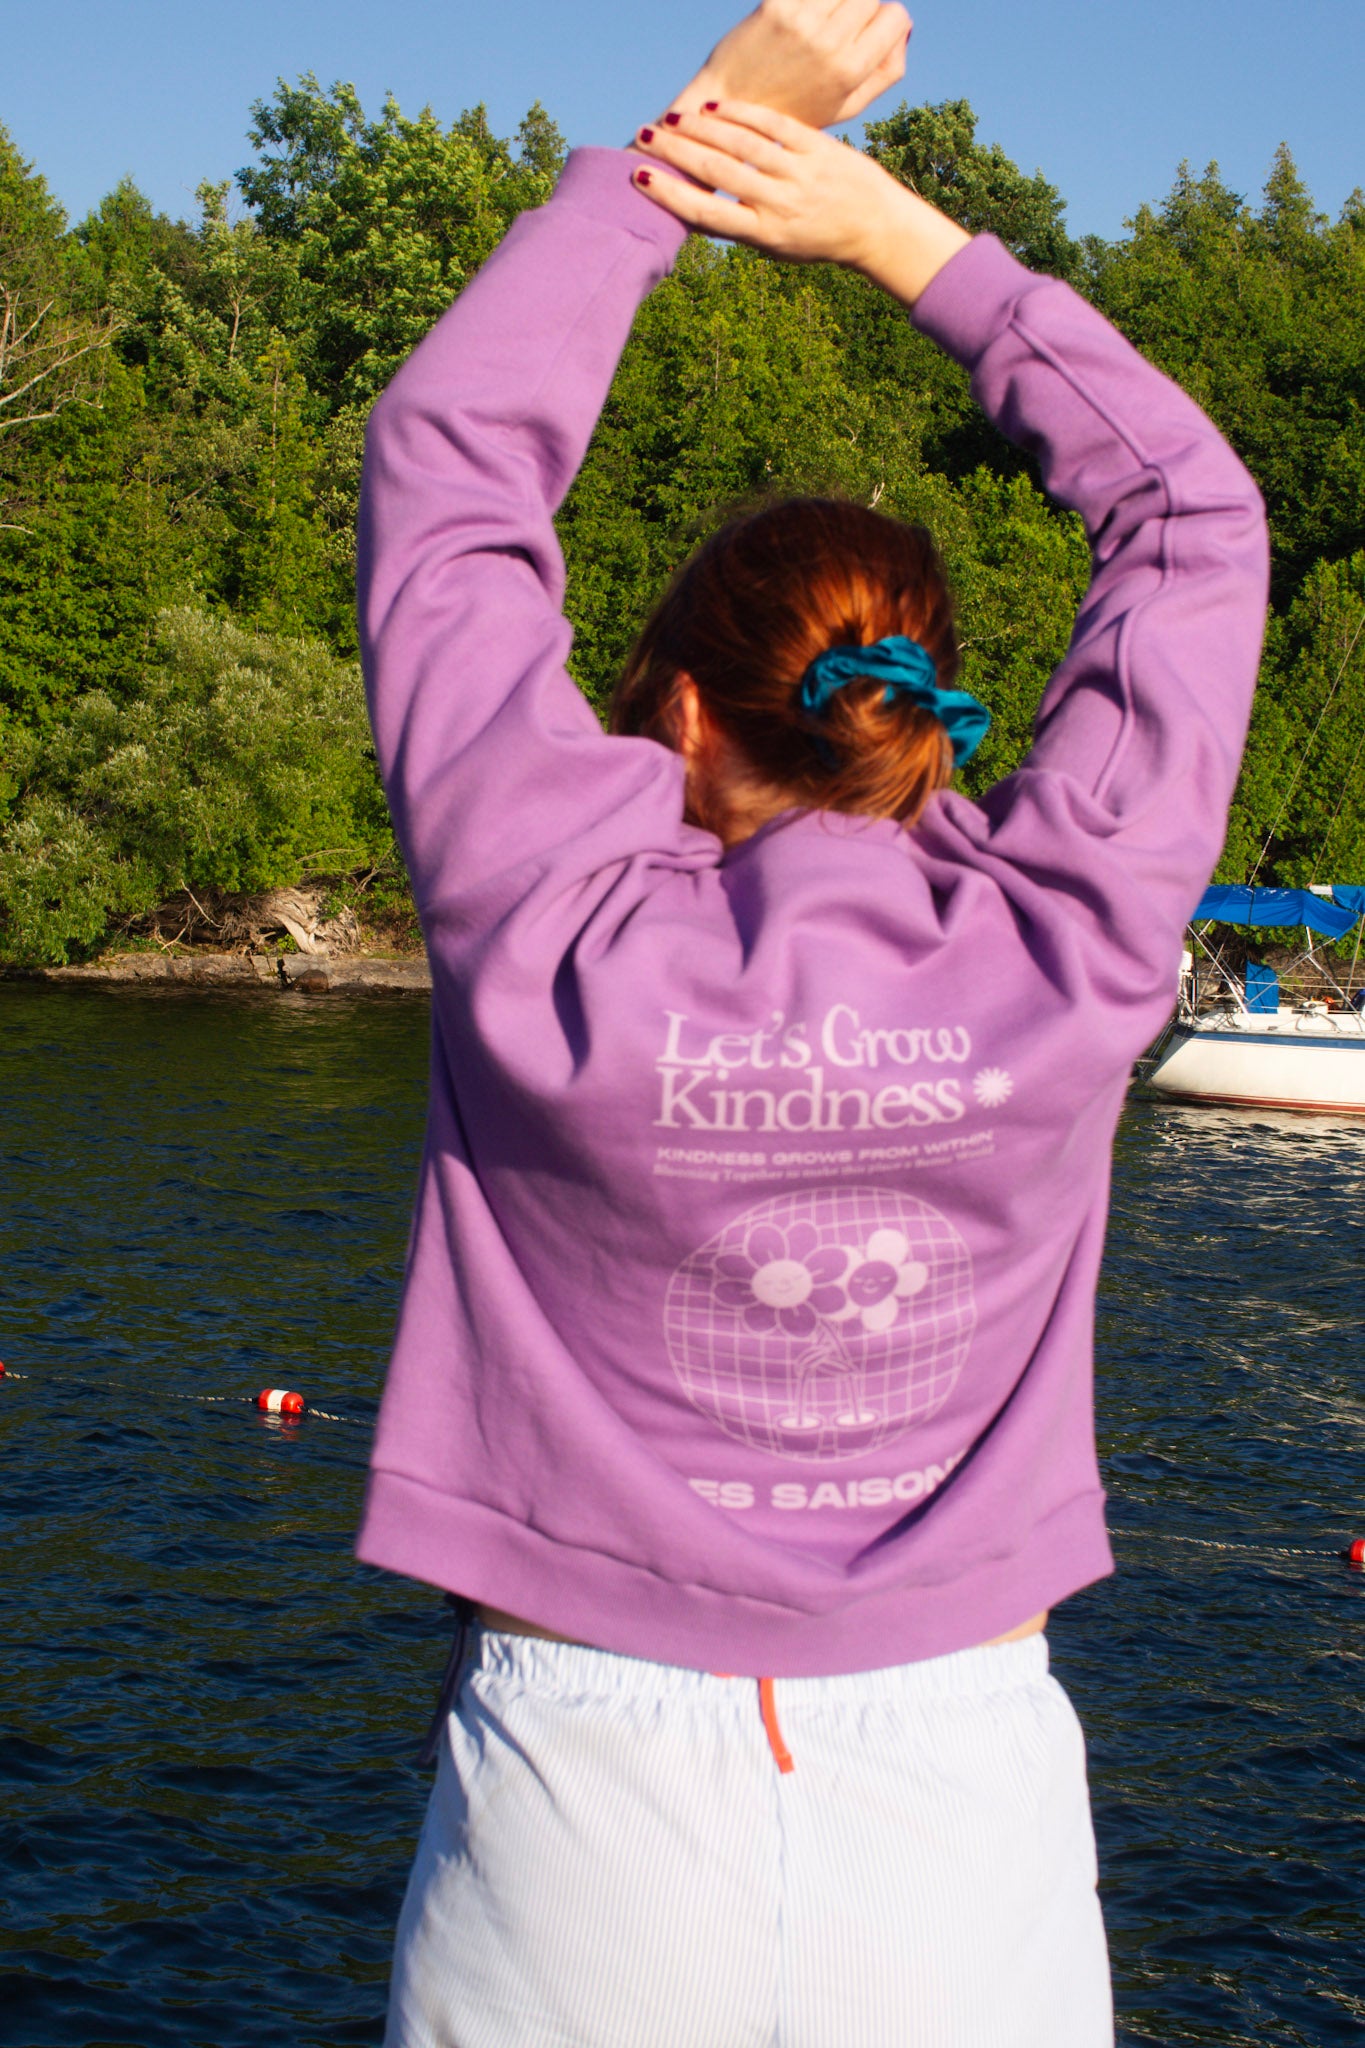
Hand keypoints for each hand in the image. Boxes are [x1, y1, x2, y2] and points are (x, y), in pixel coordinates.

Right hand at [632, 103, 969, 303]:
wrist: (874, 227)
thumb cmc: (814, 238)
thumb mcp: (775, 245)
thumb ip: (739, 226)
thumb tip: (690, 208)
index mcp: (765, 234)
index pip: (708, 214)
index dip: (671, 196)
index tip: (641, 179)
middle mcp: (780, 204)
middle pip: (718, 173)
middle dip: (676, 153)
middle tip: (645, 137)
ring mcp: (800, 174)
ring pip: (742, 145)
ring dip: (701, 129)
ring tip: (671, 119)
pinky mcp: (818, 147)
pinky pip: (772, 125)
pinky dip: (740, 115)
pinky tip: (713, 108)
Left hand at [671, 0, 912, 128]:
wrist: (729, 108)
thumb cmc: (793, 110)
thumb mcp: (846, 106)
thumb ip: (885, 70)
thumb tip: (903, 29)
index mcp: (851, 71)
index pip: (895, 16)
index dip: (886, 23)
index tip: (869, 34)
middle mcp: (829, 43)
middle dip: (859, 9)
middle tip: (839, 29)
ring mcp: (801, 21)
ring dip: (834, 1)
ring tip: (818, 23)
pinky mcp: (774, 5)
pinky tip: (800, 13)